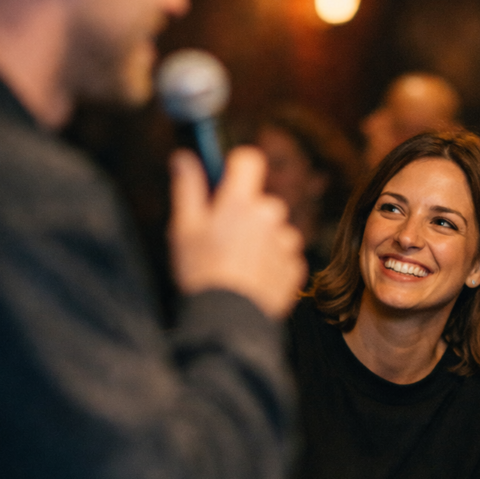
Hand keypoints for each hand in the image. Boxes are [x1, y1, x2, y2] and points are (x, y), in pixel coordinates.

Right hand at [169, 147, 305, 318]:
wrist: (228, 321)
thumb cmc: (202, 274)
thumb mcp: (184, 228)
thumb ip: (188, 188)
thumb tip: (185, 157)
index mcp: (241, 202)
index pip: (249, 160)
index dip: (237, 168)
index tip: (226, 183)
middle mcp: (269, 216)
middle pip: (261, 202)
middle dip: (246, 215)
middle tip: (224, 240)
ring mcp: (285, 242)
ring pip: (275, 231)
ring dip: (261, 242)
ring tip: (239, 266)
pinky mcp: (295, 267)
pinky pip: (284, 256)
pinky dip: (272, 264)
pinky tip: (253, 279)